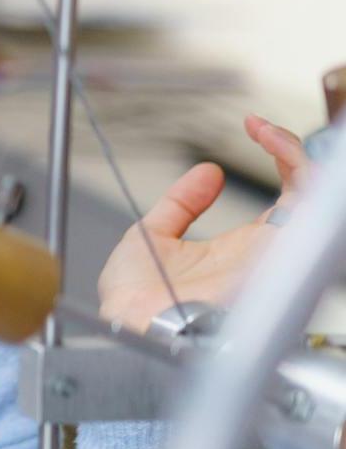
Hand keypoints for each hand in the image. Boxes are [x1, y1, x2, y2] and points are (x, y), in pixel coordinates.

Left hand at [96, 114, 302, 330]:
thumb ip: (181, 204)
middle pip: (313, 197)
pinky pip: (307, 214)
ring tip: (269, 134)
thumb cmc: (136, 300)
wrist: (130, 322)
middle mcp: (265, 253)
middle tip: (262, 127)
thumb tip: (207, 171)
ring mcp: (272, 257)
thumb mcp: (152, 235)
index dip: (280, 159)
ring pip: (318, 203)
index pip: (287, 198)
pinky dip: (301, 174)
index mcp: (243, 248)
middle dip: (296, 152)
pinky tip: (278, 149)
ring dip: (301, 160)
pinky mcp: (274, 259)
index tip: (252, 127)